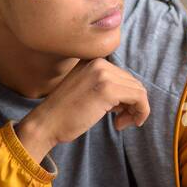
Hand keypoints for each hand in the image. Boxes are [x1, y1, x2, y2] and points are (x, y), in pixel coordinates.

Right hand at [15, 58, 150, 161]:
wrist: (46, 123)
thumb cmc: (63, 113)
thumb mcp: (84, 89)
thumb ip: (104, 85)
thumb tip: (133, 96)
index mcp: (93, 61)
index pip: (124, 76)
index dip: (126, 98)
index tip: (117, 113)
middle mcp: (99, 63)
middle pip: (133, 83)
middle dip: (132, 105)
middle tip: (119, 121)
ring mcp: (103, 75)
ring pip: (139, 90)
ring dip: (135, 110)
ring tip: (119, 123)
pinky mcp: (108, 89)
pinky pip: (140, 99)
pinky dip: (139, 113)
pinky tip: (120, 124)